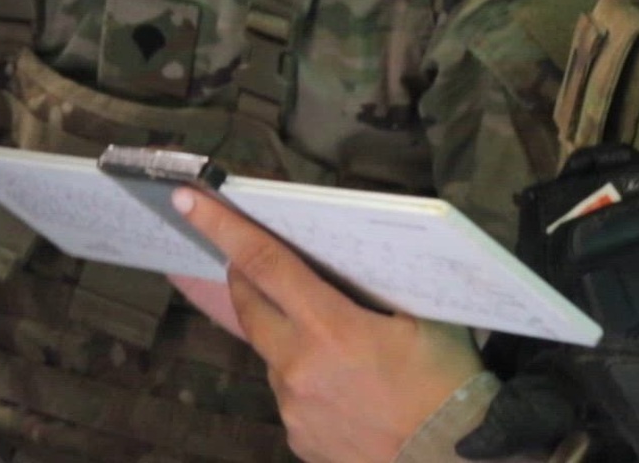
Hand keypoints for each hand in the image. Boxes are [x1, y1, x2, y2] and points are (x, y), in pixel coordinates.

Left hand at [173, 188, 485, 462]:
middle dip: (244, 277)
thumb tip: (345, 254)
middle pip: (249, 306)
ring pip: (272, 354)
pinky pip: (289, 394)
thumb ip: (378, 282)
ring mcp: (293, 408)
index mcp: (331, 329)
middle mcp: (299, 368)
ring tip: (339, 345)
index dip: (223, 229)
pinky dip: (306, 379)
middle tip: (255, 261)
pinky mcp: (297, 438)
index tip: (187, 201)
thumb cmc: (446, 380)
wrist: (451, 458)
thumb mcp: (423, 315)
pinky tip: (344, 386)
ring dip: (288, 336)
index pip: (265, 265)